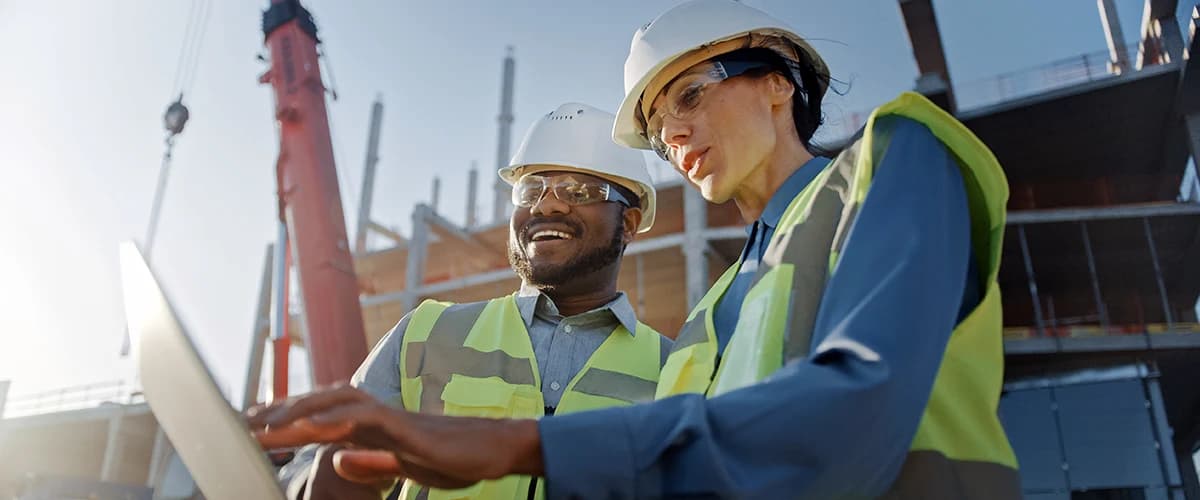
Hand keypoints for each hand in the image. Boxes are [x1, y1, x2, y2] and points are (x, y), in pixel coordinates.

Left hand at [244, 384, 544, 488]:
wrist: (498, 448)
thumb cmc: (456, 456)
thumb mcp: (404, 466)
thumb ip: (371, 462)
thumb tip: (336, 458)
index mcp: (375, 427)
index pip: (324, 419)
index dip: (288, 420)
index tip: (254, 426)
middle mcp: (379, 416)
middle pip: (323, 403)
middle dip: (282, 411)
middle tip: (244, 422)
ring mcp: (394, 418)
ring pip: (340, 402)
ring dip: (301, 409)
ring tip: (268, 423)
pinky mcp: (409, 429)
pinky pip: (369, 420)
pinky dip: (340, 420)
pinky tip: (316, 427)